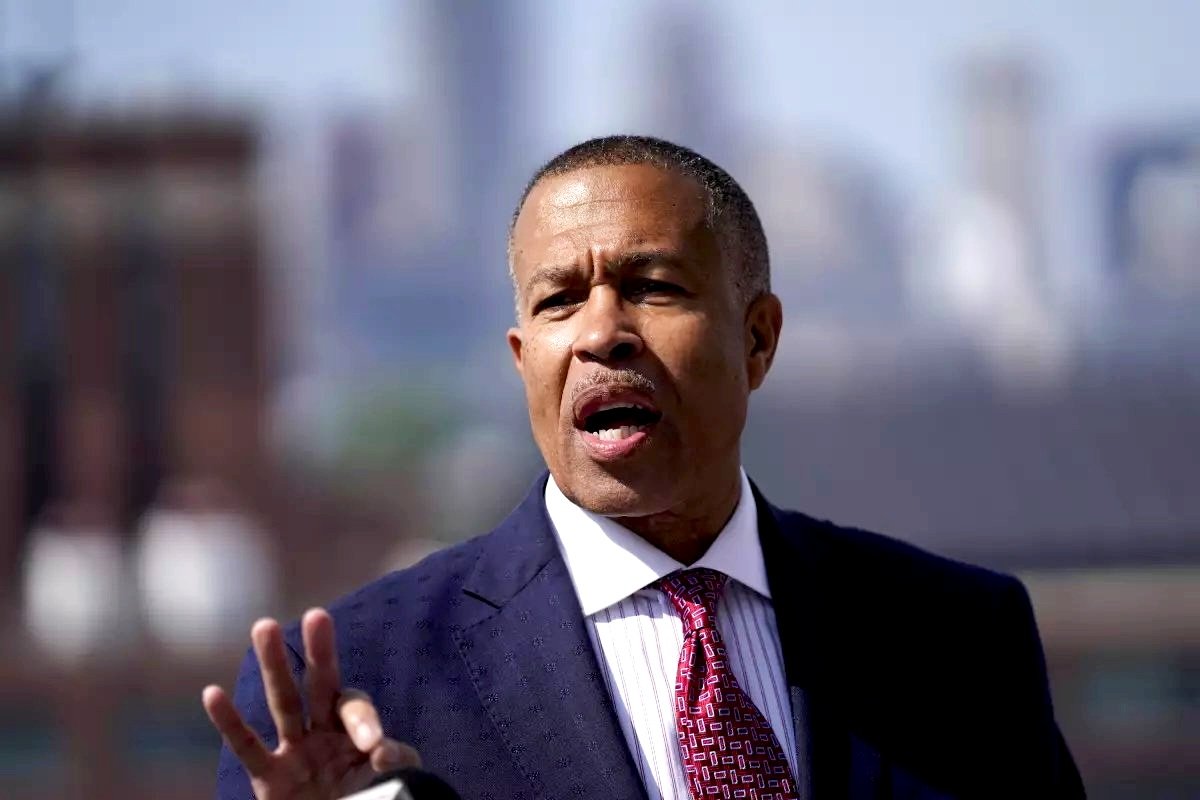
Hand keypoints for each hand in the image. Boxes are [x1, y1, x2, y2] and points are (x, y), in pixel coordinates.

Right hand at [203, 608, 419, 798]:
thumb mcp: (392, 781)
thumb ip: (394, 762)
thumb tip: (383, 750)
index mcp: (355, 732)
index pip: (355, 710)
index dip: (363, 722)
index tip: (374, 747)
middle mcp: (324, 732)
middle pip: (320, 685)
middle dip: (319, 653)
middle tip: (317, 615)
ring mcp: (295, 751)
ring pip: (283, 702)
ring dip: (274, 666)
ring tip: (264, 626)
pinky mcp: (269, 779)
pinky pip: (247, 747)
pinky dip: (229, 722)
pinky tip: (212, 693)